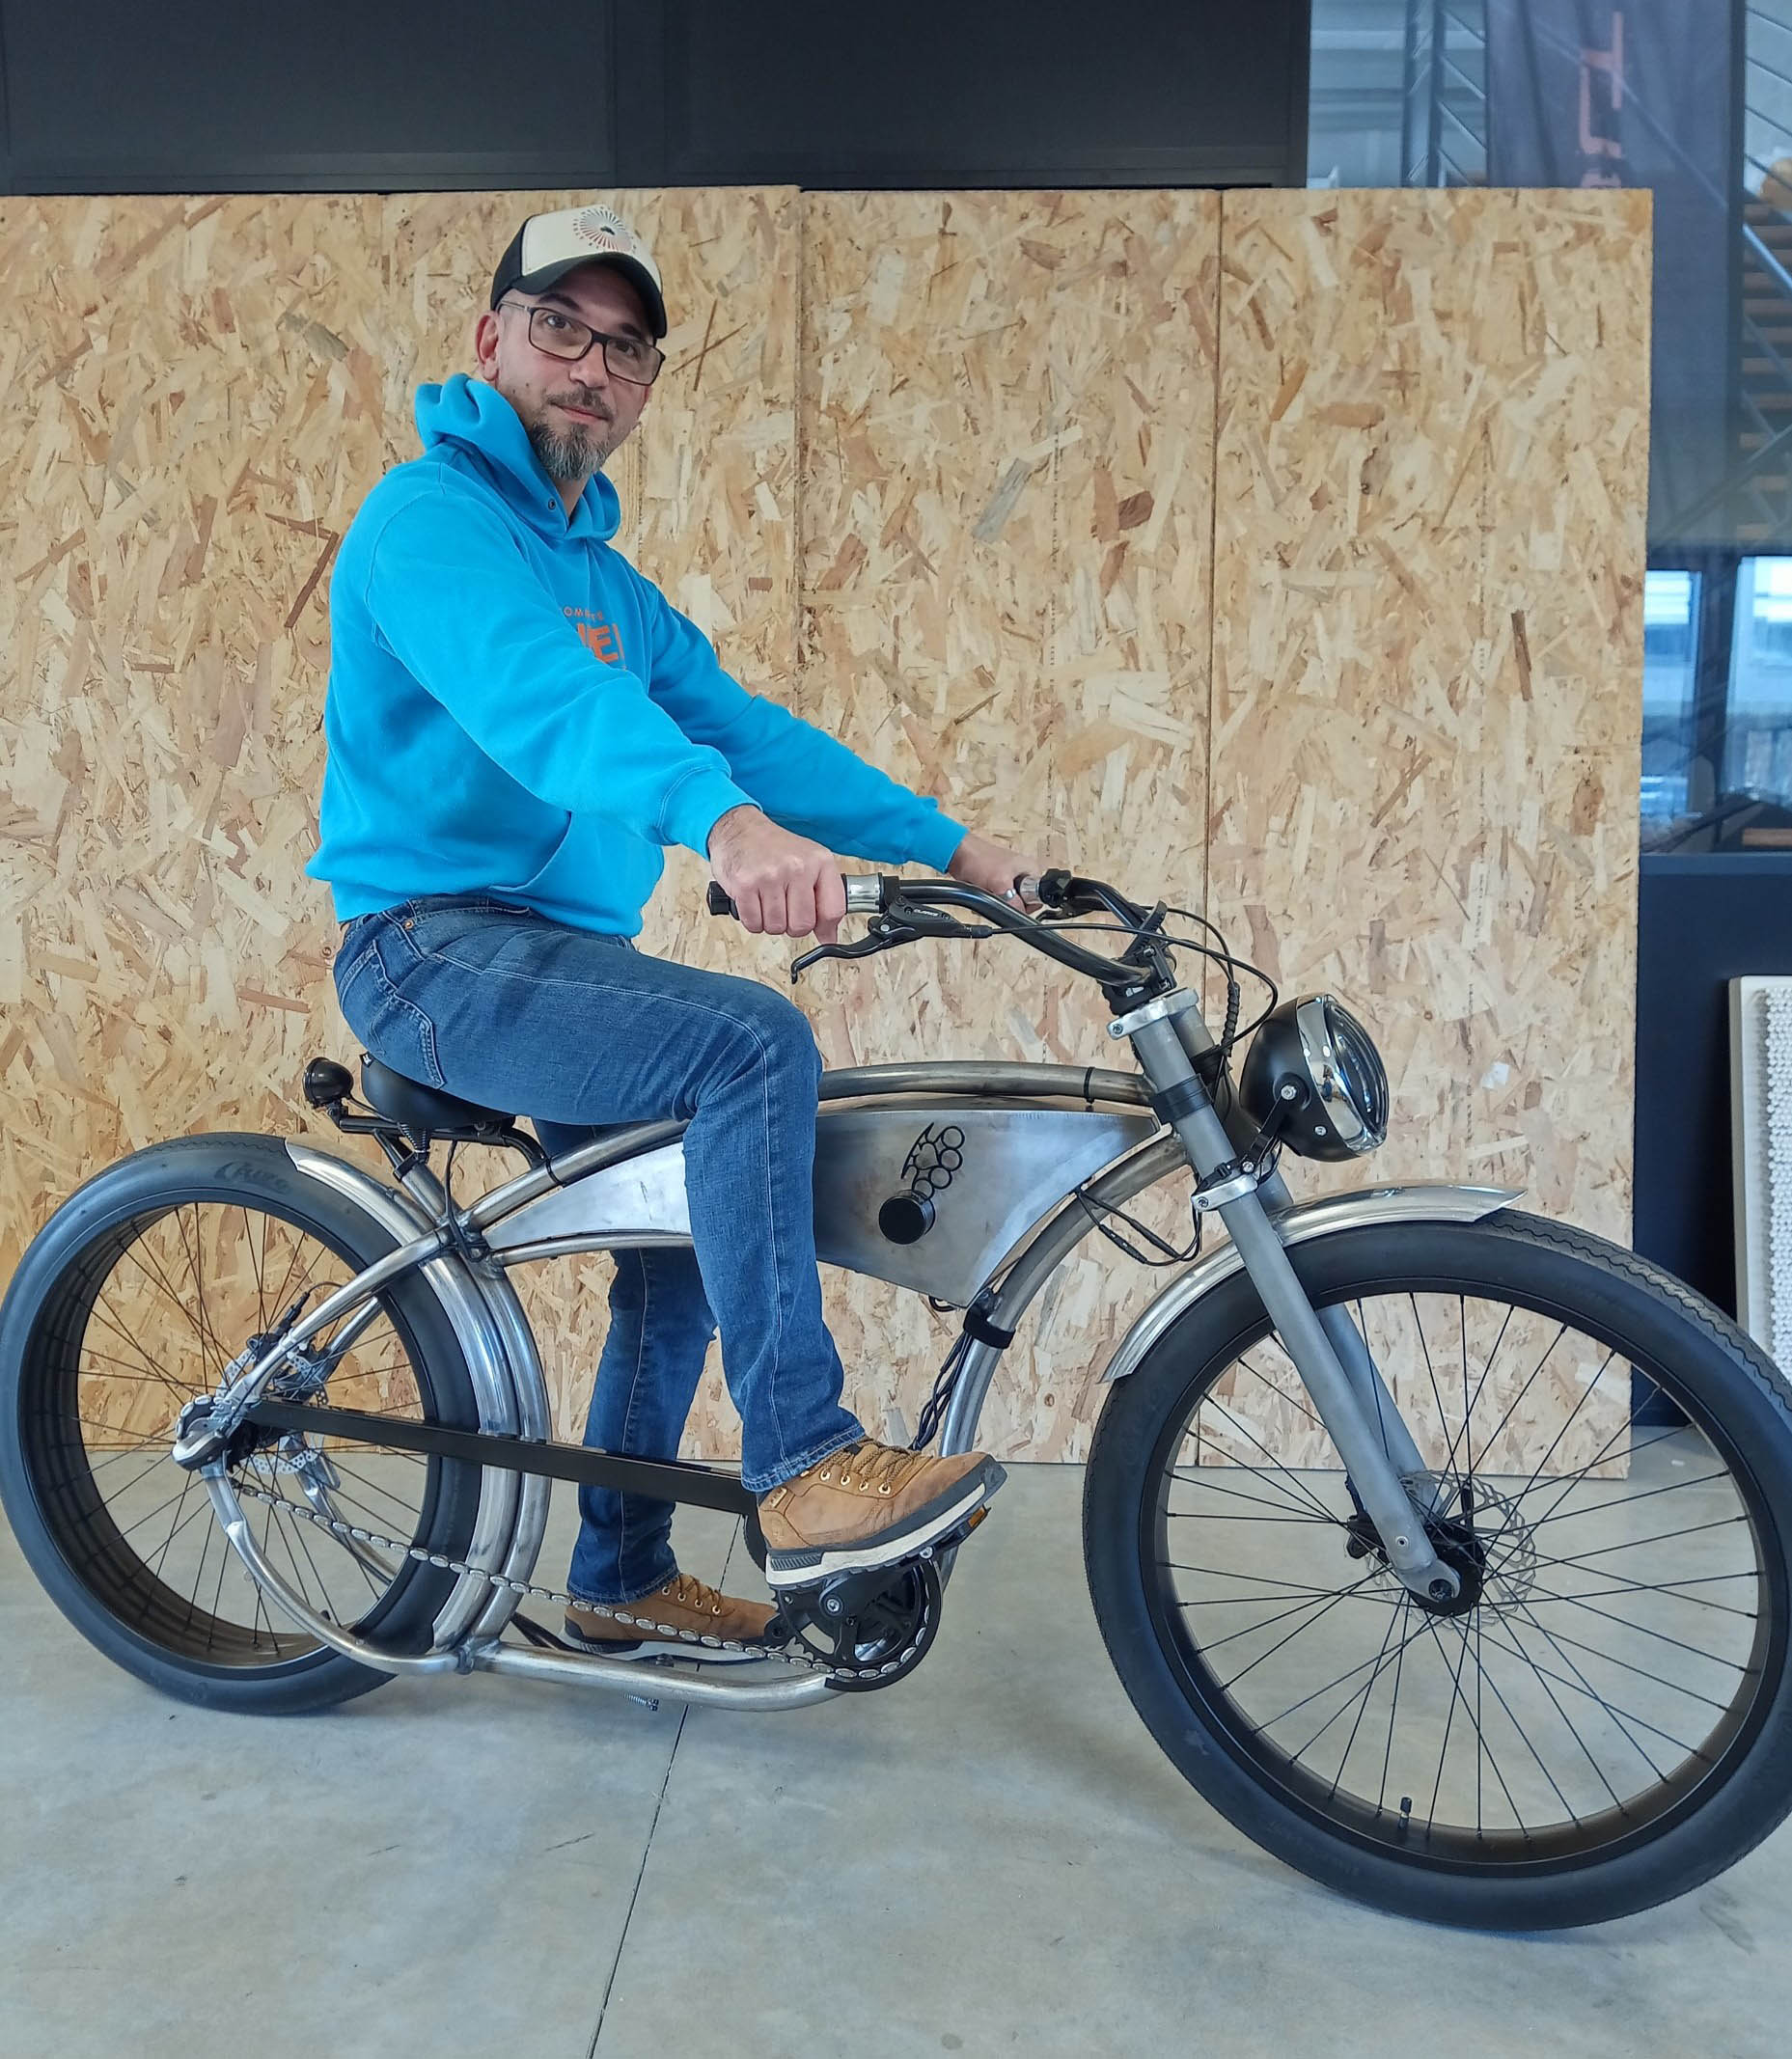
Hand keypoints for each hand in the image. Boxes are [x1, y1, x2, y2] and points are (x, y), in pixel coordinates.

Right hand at [708, 805, 847, 941]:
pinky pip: (754, 924)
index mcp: (820, 861)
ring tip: (767, 899)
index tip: (819, 929)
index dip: (825, 927)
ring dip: (770, 921)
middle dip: (792, 925)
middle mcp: (798, 867)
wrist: (740, 829)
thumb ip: (824, 899)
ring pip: (777, 927)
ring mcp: (771, 876)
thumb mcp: (809, 863)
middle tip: (784, 907)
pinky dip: (753, 920)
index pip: (833, 910)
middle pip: (802, 925)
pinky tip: (753, 901)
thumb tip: (829, 937)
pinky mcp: (746, 884)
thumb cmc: (775, 849)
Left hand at [946, 830, 1041, 907]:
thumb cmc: (979, 858)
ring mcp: (1010, 879)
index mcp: (1032, 870)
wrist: (958, 854)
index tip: (1011, 901)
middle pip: (1022, 903)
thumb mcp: (1000, 883)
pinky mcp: (997, 883)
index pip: (1037, 899)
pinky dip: (989, 899)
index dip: (1024, 906)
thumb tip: (1019, 914)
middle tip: (997, 894)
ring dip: (996, 902)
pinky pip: (997, 900)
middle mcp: (1023, 874)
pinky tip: (983, 890)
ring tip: (988, 888)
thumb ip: (1013, 901)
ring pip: (1008, 903)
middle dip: (1008, 904)